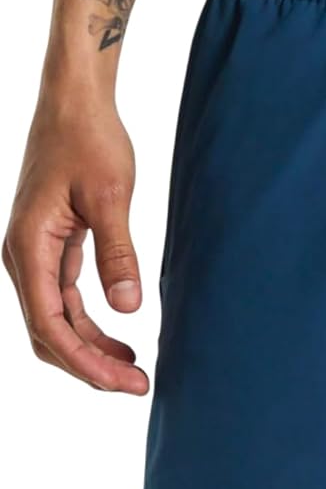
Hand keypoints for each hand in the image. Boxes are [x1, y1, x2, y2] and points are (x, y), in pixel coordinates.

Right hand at [4, 93, 148, 392]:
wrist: (75, 102)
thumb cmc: (90, 140)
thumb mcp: (111, 197)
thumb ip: (118, 254)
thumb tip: (127, 309)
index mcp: (28, 247)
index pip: (50, 325)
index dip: (85, 362)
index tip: (124, 382)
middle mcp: (22, 257)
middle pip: (48, 333)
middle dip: (89, 366)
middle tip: (138, 386)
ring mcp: (34, 254)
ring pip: (55, 321)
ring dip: (90, 350)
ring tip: (134, 370)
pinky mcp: (50, 247)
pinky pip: (63, 300)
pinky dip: (89, 325)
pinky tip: (120, 338)